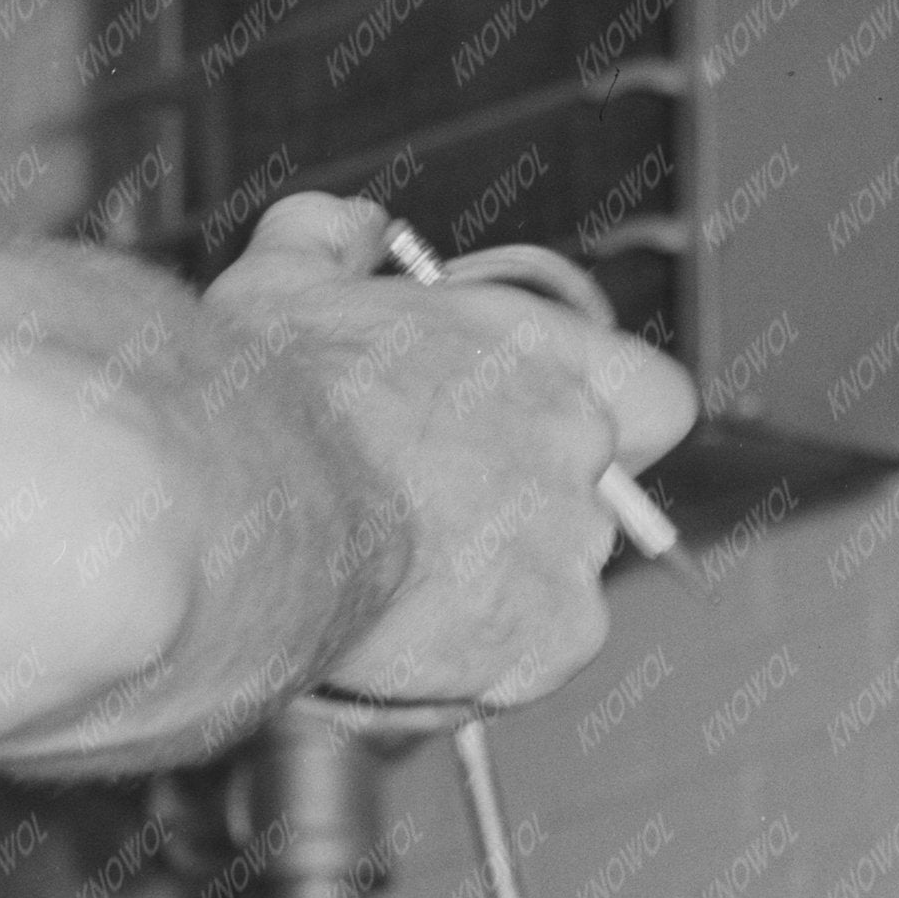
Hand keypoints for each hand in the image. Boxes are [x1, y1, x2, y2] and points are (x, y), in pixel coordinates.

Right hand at [201, 192, 697, 726]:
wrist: (246, 501)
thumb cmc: (265, 394)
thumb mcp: (285, 278)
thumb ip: (332, 238)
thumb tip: (353, 227)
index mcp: (541, 352)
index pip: (652, 403)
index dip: (608, 441)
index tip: (542, 458)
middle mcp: (580, 442)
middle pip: (586, 510)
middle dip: (515, 535)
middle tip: (426, 547)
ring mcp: (574, 542)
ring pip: (552, 593)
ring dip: (490, 606)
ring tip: (391, 606)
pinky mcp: (553, 635)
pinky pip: (528, 666)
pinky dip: (474, 671)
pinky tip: (399, 651)